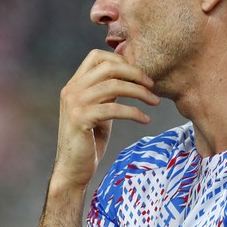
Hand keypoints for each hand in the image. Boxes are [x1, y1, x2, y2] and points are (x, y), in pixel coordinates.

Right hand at [54, 50, 158, 189]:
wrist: (73, 169)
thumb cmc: (89, 142)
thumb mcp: (98, 111)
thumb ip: (107, 94)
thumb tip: (129, 78)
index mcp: (74, 85)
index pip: (97, 56)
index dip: (121, 60)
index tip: (140, 74)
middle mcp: (71, 90)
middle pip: (109, 67)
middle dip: (135, 73)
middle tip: (152, 85)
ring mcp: (74, 104)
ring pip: (114, 86)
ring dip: (139, 93)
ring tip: (155, 102)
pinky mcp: (81, 119)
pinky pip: (114, 109)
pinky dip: (134, 112)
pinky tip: (145, 119)